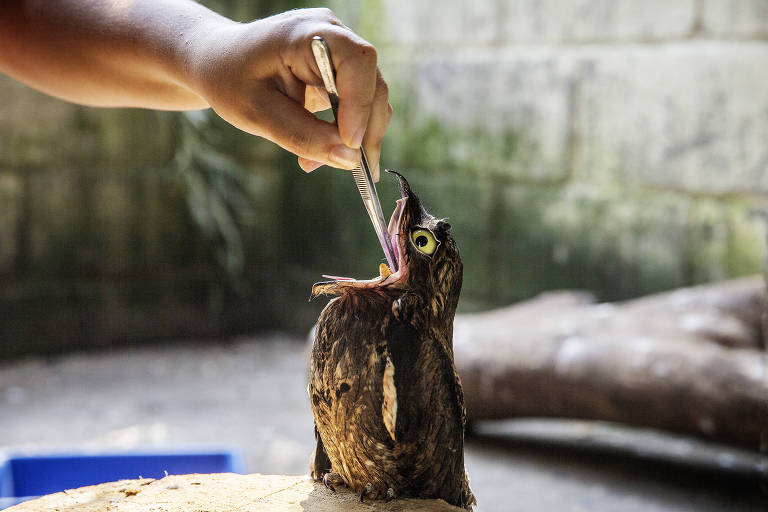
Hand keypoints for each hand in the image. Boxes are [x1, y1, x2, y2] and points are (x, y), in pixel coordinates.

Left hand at [185, 8, 391, 179]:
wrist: (218, 61)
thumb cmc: (230, 80)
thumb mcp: (257, 114)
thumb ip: (302, 136)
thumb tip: (349, 160)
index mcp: (306, 33)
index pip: (356, 62)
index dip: (361, 103)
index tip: (351, 144)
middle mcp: (331, 35)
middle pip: (372, 83)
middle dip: (367, 130)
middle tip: (352, 168)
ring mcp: (339, 51)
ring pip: (372, 97)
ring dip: (359, 136)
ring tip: (323, 162)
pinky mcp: (341, 71)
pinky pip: (359, 104)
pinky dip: (349, 132)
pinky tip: (326, 151)